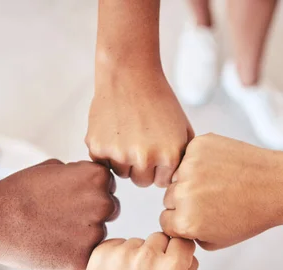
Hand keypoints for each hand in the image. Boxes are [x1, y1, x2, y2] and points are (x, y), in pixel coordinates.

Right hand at [0, 159, 119, 269]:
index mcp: (98, 177)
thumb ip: (80, 176)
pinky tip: (50, 246)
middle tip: (58, 216)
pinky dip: (72, 254)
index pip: (108, 187)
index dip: (86, 193)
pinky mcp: (83, 259)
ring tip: (51, 231)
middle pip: (109, 210)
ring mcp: (95, 232)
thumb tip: (96, 185)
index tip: (65, 197)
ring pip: (98, 235)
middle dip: (89, 214)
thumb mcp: (54, 168)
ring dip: (82, 235)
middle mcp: (103, 203)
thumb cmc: (19, 191)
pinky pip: (86, 256)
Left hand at [65, 233, 197, 269]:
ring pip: (137, 242)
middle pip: (160, 238)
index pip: (183, 241)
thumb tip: (185, 248)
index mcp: (172, 268)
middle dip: (157, 253)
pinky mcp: (102, 252)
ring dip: (135, 255)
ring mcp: (123, 252)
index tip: (170, 265)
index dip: (178, 253)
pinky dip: (117, 256)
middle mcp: (148, 255)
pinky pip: (117, 244)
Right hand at [86, 69, 193, 187]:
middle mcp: (144, 159)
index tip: (155, 148)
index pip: (161, 181)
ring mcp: (119, 154)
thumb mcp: (183, 128)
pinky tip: (113, 130)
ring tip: (127, 133)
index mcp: (169, 156)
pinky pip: (103, 162)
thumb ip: (184, 157)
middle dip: (141, 166)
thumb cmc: (158, 100)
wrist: (129, 74)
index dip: (158, 167)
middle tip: (139, 140)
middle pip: (141, 181)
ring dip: (123, 160)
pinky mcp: (98, 148)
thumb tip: (181, 180)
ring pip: (122, 173)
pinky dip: (106, 150)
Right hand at [160, 133, 282, 249]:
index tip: (199, 215)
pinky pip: (188, 155)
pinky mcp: (197, 147)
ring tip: (217, 183)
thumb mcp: (216, 241)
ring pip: (177, 175)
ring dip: (190, 178)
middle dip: (185, 200)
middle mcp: (183, 194)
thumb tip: (174, 225)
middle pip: (168, 198)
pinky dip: (200, 160)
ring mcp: (189, 167)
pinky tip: (220, 168)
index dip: (182, 219)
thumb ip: (189, 236)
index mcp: (185, 221)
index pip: (165, 220)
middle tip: (211, 198)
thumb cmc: (250, 215)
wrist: (276, 185)